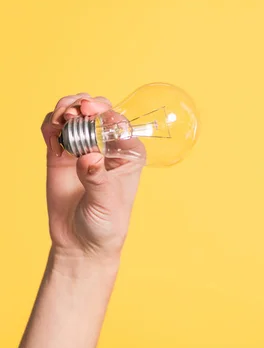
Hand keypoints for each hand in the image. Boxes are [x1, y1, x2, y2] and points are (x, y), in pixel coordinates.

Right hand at [41, 94, 142, 262]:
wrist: (82, 243)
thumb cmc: (106, 223)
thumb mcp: (107, 202)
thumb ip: (97, 178)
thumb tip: (89, 157)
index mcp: (129, 152)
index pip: (119, 122)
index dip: (104, 110)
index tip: (90, 109)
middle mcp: (107, 145)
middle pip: (97, 111)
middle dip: (84, 104)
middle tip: (73, 113)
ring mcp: (83, 148)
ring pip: (74, 114)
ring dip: (65, 110)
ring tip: (60, 122)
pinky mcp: (60, 155)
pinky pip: (54, 130)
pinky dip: (50, 125)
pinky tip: (51, 136)